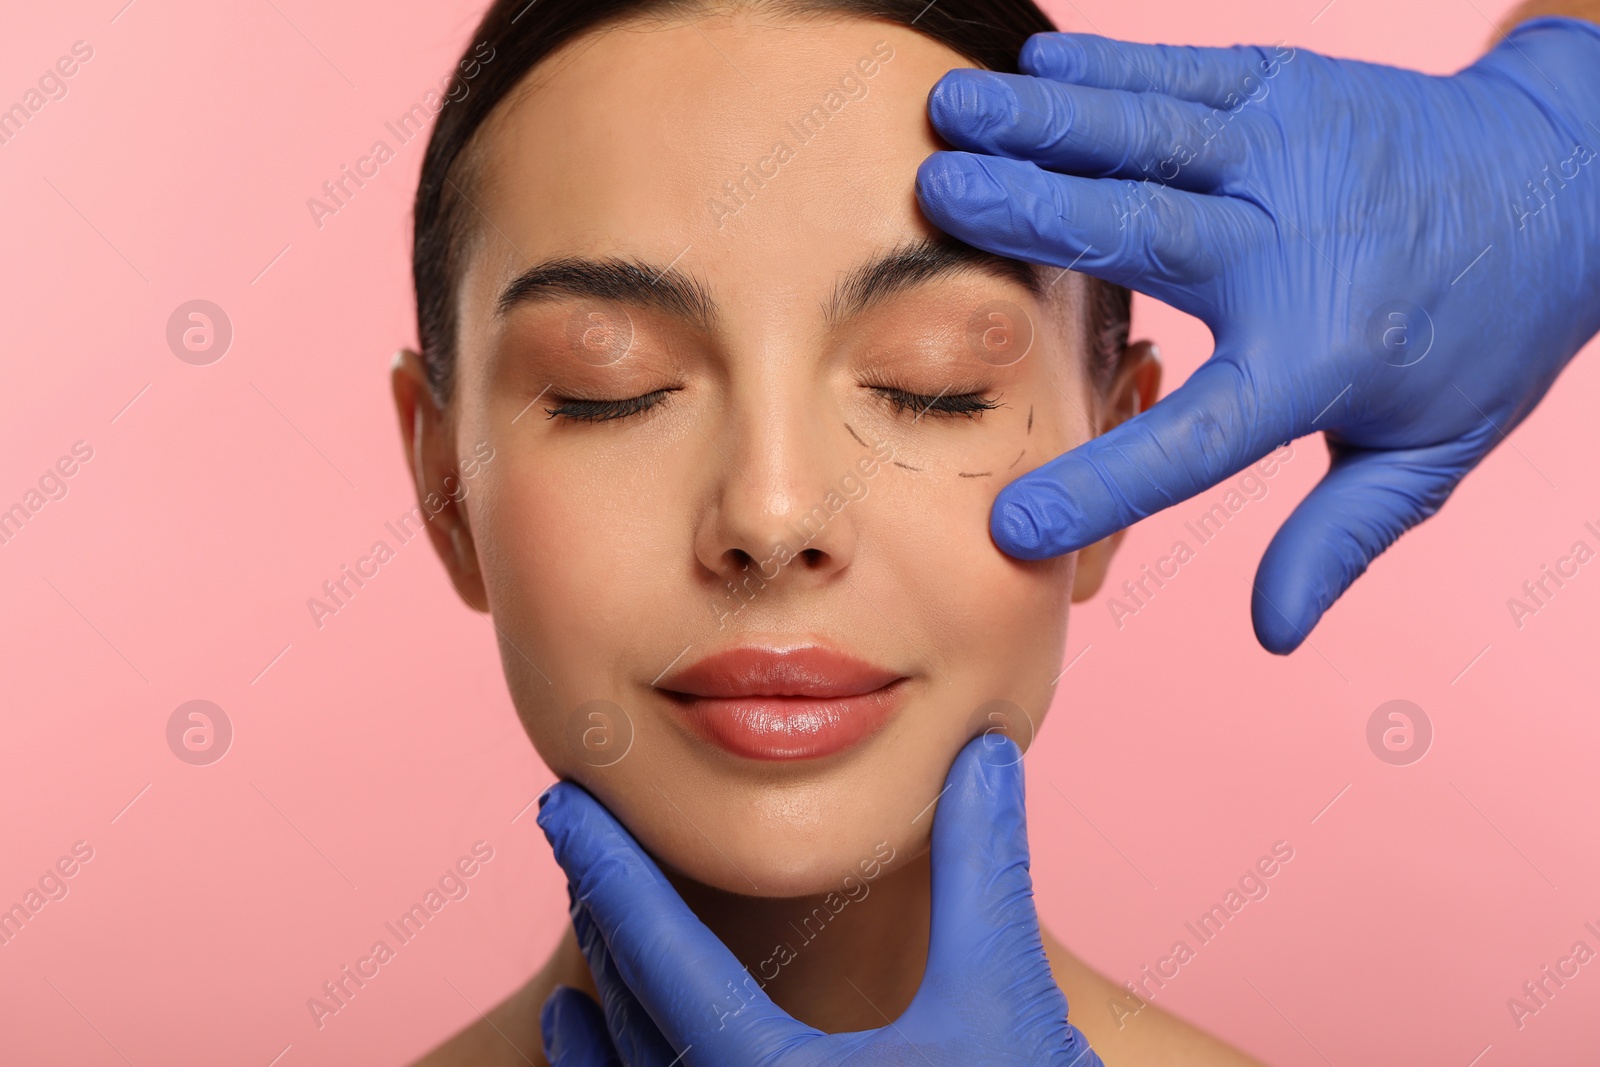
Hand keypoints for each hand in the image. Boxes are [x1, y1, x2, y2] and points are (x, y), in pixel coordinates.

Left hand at [535, 736, 1100, 1065]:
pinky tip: (574, 1022)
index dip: (609, 866)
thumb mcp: (1005, 997)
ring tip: (580, 902)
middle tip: (573, 825)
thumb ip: (983, 870)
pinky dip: (600, 1059)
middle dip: (598, 908)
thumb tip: (984, 751)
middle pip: (629, 1010)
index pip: (661, 957)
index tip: (563, 800)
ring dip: (599, 977)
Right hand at [915, 18, 1599, 651]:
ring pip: (1147, 136)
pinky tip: (1036, 60)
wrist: (1569, 183)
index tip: (1015, 528)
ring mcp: (1291, 153)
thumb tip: (1276, 633)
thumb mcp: (1429, 456)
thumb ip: (1344, 539)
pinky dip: (1107, 66)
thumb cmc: (1485, 331)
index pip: (1200, 438)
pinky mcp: (1290, 89)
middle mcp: (1295, 248)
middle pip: (1141, 234)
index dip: (1107, 485)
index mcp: (1320, 356)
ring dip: (1042, 121)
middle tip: (934, 197)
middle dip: (1031, 213)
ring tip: (948, 111)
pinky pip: (1185, 75)